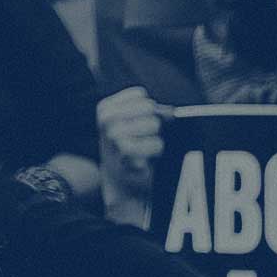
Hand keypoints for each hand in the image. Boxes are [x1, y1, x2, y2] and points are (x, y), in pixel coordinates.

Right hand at [95, 87, 162, 221]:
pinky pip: (157, 144)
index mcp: (105, 108)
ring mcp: (114, 136)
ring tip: (144, 149)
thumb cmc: (131, 147)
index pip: (141, 95)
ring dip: (156, 138)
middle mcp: (107, 120)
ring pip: (154, 125)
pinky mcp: (127, 153)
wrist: (121, 180)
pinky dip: (156, 151)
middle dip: (153, 124)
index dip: (149, 110)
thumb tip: (171, 112)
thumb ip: (151, 111)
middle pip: (149, 108)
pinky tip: (145, 158)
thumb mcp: (133, 123)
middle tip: (143, 139)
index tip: (139, 124)